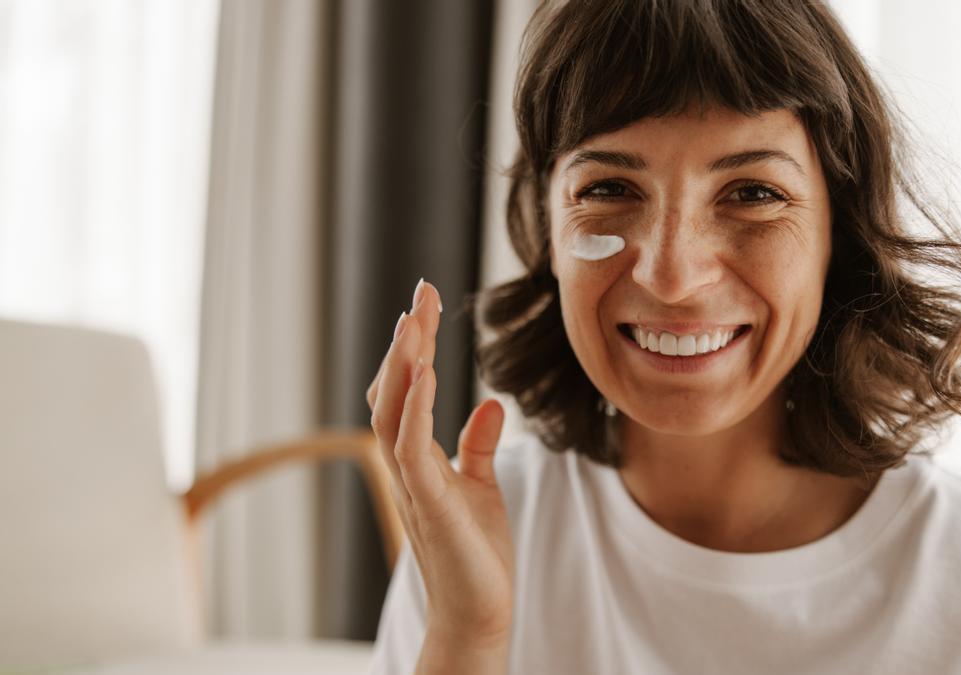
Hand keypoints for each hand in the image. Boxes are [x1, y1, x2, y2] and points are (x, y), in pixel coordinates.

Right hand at [366, 279, 514, 644]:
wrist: (478, 611)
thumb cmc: (476, 553)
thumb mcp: (482, 487)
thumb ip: (478, 445)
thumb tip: (489, 403)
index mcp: (416, 458)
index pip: (406, 389)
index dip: (413, 346)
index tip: (426, 303)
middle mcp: (404, 466)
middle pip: (392, 390)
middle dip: (406, 340)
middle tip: (422, 293)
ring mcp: (411, 483)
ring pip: (391, 411)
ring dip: (402, 363)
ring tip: (415, 320)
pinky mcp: (428, 502)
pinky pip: (411, 448)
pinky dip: (415, 408)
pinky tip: (426, 373)